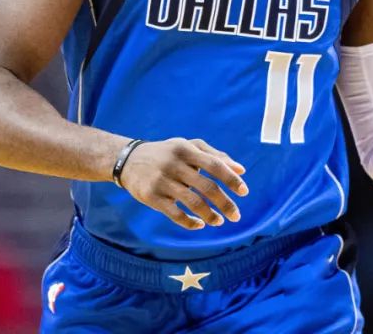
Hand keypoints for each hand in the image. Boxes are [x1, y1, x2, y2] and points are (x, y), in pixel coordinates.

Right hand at [119, 138, 248, 229]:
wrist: (128, 160)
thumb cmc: (167, 153)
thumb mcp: (188, 147)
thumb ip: (215, 156)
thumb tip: (241, 170)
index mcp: (186, 149)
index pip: (214, 165)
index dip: (230, 179)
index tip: (244, 192)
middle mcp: (174, 164)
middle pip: (206, 187)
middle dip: (225, 203)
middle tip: (236, 216)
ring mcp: (162, 181)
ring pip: (192, 203)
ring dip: (210, 215)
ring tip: (219, 222)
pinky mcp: (152, 197)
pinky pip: (175, 214)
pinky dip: (190, 222)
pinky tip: (200, 225)